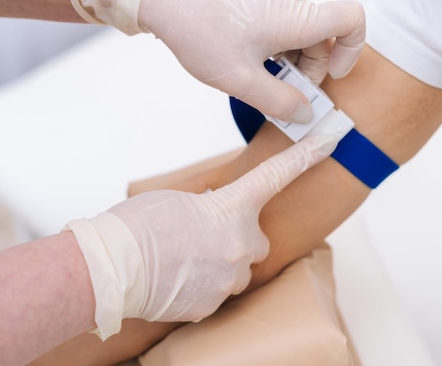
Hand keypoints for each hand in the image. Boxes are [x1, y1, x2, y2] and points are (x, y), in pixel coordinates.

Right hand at [66, 134, 338, 339]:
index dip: (307, 155)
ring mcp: (229, 278)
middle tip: (200, 237)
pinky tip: (177, 277)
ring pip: (235, 269)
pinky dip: (202, 284)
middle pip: (255, 241)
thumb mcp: (181, 201)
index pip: (278, 175)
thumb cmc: (136, 226)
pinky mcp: (213, 304)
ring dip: (217, 263)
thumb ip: (212, 208)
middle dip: (236, 238)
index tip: (332, 138)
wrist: (110, 268)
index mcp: (232, 208)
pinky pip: (217, 291)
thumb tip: (218, 222)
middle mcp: (241, 244)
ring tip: (180, 259)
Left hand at [139, 0, 365, 122]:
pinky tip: (251, 64)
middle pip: (324, 38)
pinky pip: (283, 26)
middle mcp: (291, 2)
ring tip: (259, 82)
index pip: (352, 20)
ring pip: (302, 35)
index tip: (332, 76)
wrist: (166, 0)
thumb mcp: (242, 81)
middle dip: (310, 71)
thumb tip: (306, 113)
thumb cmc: (200, 33)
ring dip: (291, 63)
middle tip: (283, 95)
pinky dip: (277, 50)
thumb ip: (280, 103)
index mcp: (296, 18)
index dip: (352, 50)